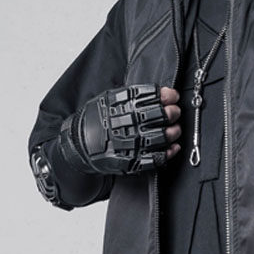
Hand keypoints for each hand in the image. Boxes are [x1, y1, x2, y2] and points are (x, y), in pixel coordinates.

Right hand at [60, 84, 180, 174]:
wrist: (78, 144)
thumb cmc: (95, 120)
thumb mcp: (108, 99)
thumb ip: (131, 95)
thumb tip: (158, 93)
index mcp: (122, 105)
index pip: (152, 96)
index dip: (167, 96)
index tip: (173, 96)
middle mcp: (127, 123)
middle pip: (161, 115)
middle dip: (172, 113)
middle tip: (174, 112)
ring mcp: (130, 143)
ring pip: (162, 136)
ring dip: (173, 132)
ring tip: (175, 129)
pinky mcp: (132, 160)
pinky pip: (156, 157)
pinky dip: (168, 152)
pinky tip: (173, 147)